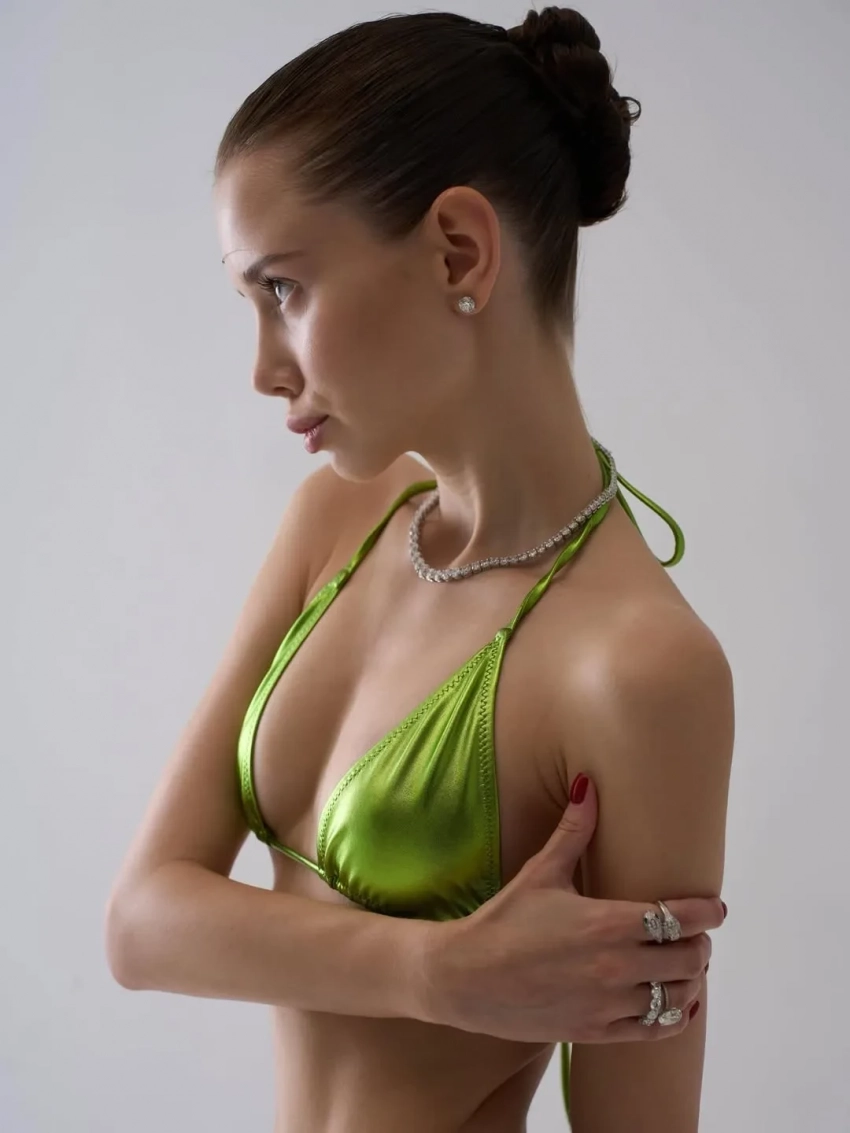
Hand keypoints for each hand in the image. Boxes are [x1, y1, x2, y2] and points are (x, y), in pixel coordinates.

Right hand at [421, 774, 722, 1043]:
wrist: (465, 978)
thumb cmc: (503, 921)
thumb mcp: (540, 873)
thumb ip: (574, 831)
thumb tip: (588, 785)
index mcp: (607, 922)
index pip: (679, 917)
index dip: (706, 913)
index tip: (716, 909)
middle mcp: (616, 966)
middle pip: (688, 958)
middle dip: (699, 945)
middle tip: (695, 935)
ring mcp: (608, 1003)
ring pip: (677, 997)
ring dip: (689, 980)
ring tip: (686, 967)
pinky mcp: (597, 1032)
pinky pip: (655, 1031)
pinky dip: (673, 1017)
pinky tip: (676, 1006)